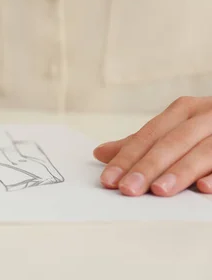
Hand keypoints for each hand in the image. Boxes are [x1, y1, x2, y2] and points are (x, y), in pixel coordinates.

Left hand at [93, 96, 211, 196]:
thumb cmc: (209, 130)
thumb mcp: (177, 130)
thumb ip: (143, 144)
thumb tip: (101, 153)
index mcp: (185, 110)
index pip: (149, 135)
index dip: (127, 157)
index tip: (108, 179)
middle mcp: (207, 115)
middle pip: (173, 142)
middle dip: (148, 166)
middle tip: (128, 189)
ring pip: (203, 151)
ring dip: (181, 172)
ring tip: (160, 191)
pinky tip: (204, 190)